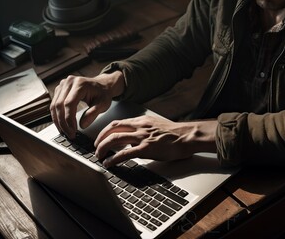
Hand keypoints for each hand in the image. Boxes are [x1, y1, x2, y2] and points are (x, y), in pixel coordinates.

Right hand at [50, 71, 124, 138]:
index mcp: (80, 84)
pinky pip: (54, 104)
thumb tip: (82, 125)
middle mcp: (69, 82)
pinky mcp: (60, 89)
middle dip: (62, 122)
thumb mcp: (103, 104)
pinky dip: (57, 116)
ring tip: (64, 132)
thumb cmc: (103, 94)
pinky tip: (62, 124)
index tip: (73, 130)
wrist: (102, 85)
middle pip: (59, 105)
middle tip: (69, 134)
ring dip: (58, 121)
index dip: (69, 119)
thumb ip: (93, 114)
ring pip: (54, 105)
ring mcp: (63, 85)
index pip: (69, 103)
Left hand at [93, 115, 217, 167]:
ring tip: (99, 156)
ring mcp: (142, 137)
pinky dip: (113, 158)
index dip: (106, 131)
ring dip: (103, 148)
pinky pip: (124, 153)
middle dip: (100, 139)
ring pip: (115, 139)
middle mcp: (139, 127)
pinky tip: (109, 163)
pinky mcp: (146, 149)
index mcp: (142, 121)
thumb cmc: (175, 134)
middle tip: (96, 148)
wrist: (187, 136)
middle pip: (112, 129)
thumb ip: (143, 131)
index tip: (101, 138)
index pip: (118, 123)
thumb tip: (134, 141)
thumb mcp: (156, 126)